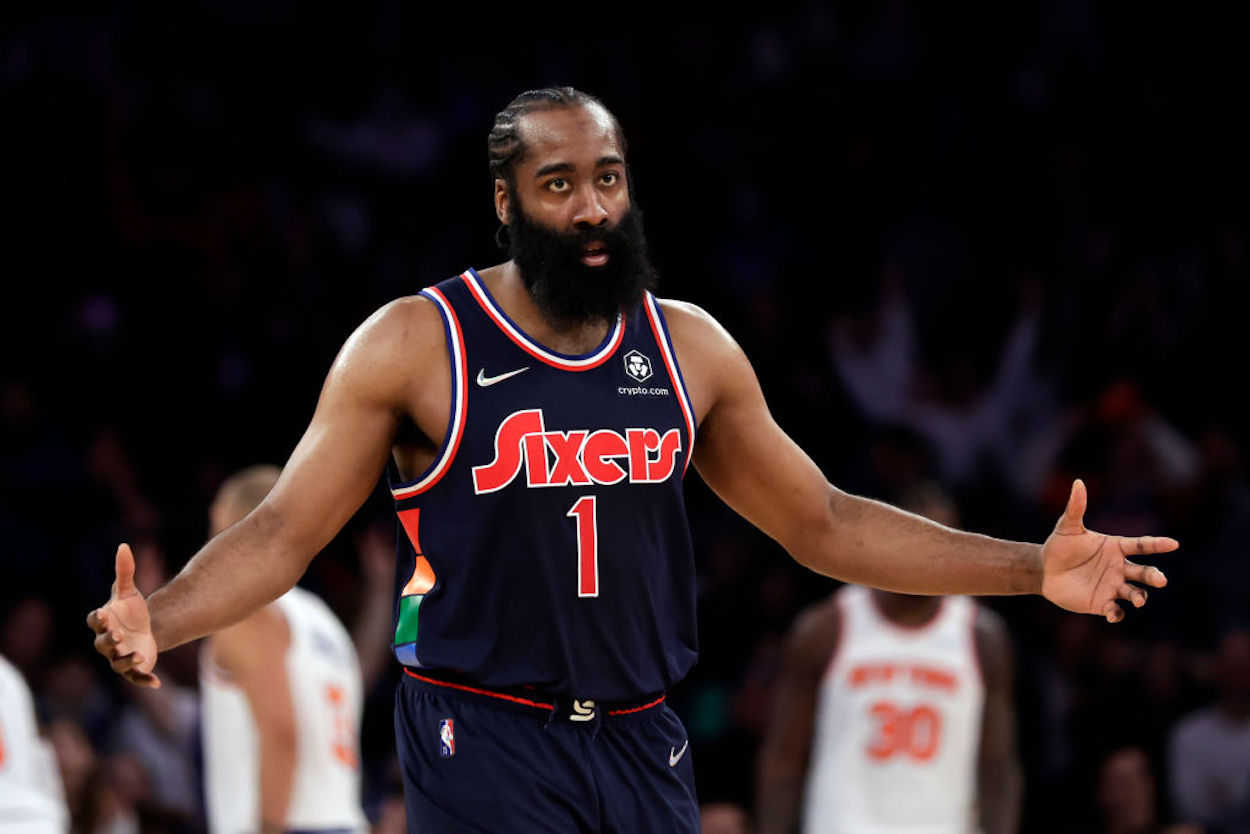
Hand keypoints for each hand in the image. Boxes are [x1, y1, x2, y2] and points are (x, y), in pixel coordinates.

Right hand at [86, 543, 161, 687]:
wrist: (145, 629)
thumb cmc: (131, 610)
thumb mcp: (129, 591)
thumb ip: (125, 571)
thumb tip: (123, 546)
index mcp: (103, 622)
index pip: (94, 621)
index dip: (98, 619)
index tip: (104, 613)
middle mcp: (106, 642)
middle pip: (102, 643)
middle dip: (109, 640)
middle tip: (119, 634)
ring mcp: (118, 656)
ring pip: (117, 662)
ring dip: (126, 660)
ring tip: (137, 655)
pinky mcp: (132, 668)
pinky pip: (136, 677)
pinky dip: (145, 680)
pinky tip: (157, 682)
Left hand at [1040, 480, 1178, 622]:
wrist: (1044, 570)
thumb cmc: (1059, 546)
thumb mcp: (1067, 527)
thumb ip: (1076, 508)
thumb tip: (1078, 482)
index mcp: (1117, 547)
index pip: (1142, 545)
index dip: (1157, 545)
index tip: (1173, 544)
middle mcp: (1120, 567)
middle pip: (1144, 572)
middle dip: (1154, 576)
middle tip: (1160, 580)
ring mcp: (1113, 586)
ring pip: (1134, 593)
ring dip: (1139, 596)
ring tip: (1138, 599)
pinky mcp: (1102, 603)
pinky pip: (1115, 610)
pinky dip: (1117, 613)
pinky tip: (1113, 614)